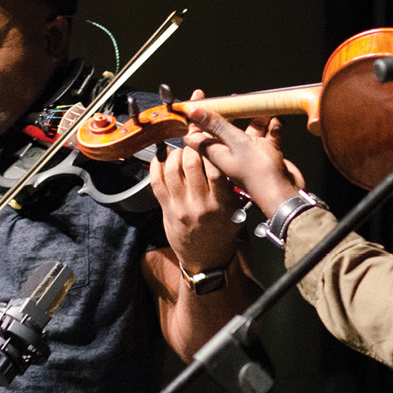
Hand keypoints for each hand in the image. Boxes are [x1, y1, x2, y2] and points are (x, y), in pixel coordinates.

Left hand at [148, 92, 248, 274]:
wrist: (206, 260)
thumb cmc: (224, 233)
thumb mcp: (236, 211)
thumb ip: (231, 187)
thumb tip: (226, 157)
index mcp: (221, 203)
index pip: (215, 167)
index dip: (210, 145)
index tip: (209, 132)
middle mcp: (200, 204)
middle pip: (191, 163)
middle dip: (192, 144)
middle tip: (194, 134)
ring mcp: (180, 207)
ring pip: (172, 169)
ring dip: (175, 152)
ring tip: (181, 148)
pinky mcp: (166, 209)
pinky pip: (156, 182)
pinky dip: (157, 165)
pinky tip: (162, 156)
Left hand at [184, 101, 304, 217]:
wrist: (285, 193)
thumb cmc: (260, 174)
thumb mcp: (237, 143)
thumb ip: (218, 125)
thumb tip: (195, 112)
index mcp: (216, 152)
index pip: (196, 133)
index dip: (195, 116)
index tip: (199, 99)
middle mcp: (230, 152)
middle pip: (223, 127)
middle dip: (228, 111)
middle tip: (232, 99)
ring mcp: (248, 153)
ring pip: (247, 129)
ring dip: (255, 118)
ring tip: (259, 106)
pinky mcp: (265, 153)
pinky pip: (266, 135)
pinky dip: (272, 127)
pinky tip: (276, 121)